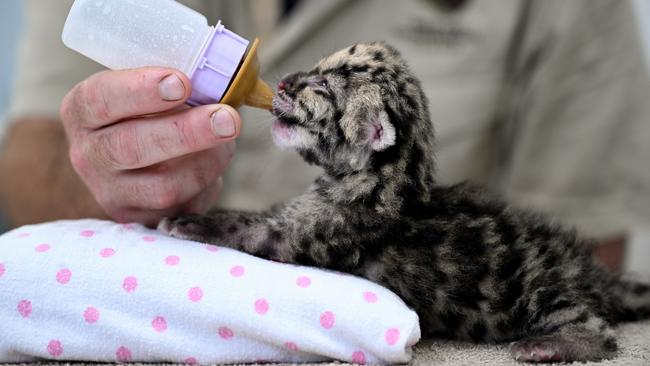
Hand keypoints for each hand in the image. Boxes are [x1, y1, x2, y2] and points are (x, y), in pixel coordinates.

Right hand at [60, 67, 240, 225]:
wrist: (133, 166)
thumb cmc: (145, 115)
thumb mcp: (145, 93)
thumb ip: (170, 87)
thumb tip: (216, 86)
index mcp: (82, 111)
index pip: (100, 99)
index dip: (142, 90)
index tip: (181, 83)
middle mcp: (89, 155)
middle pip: (132, 147)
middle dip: (186, 132)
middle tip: (227, 119)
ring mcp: (112, 193)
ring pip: (163, 185)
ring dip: (206, 160)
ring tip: (228, 137)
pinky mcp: (140, 219)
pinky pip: (182, 205)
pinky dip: (208, 181)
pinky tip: (216, 160)